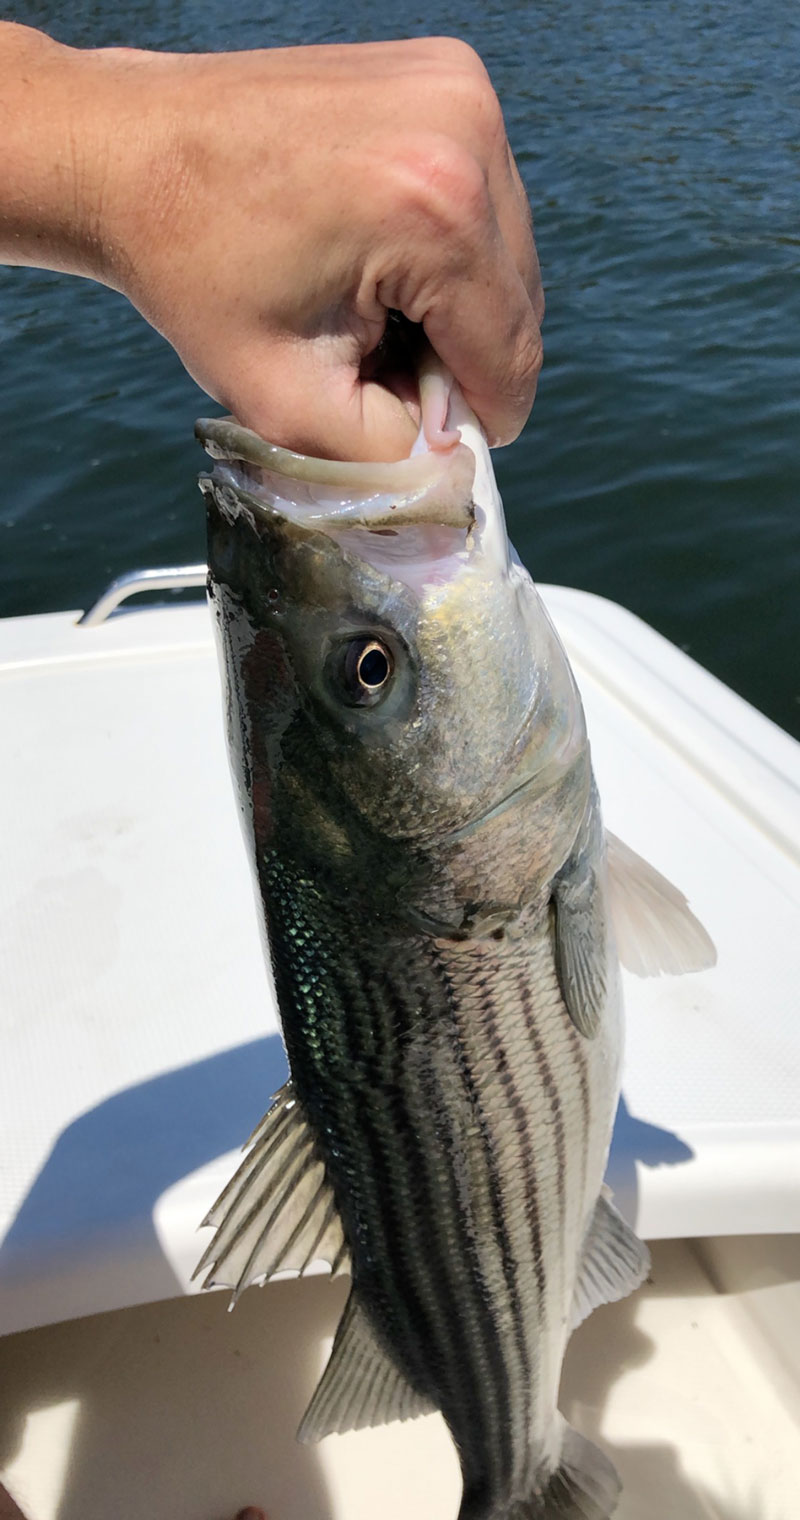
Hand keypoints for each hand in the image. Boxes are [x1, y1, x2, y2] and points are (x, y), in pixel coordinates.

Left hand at [1, 30, 542, 460]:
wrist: (128, 152)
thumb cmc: (191, 267)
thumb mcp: (287, 402)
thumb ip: (388, 459)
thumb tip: (456, 475)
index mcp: (436, 211)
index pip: (512, 356)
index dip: (474, 418)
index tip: (417, 428)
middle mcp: (466, 130)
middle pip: (518, 304)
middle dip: (457, 356)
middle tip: (370, 361)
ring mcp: (460, 89)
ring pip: (506, 255)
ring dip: (452, 303)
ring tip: (363, 302)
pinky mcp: (446, 76)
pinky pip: (482, 201)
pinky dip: (441, 247)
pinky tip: (370, 251)